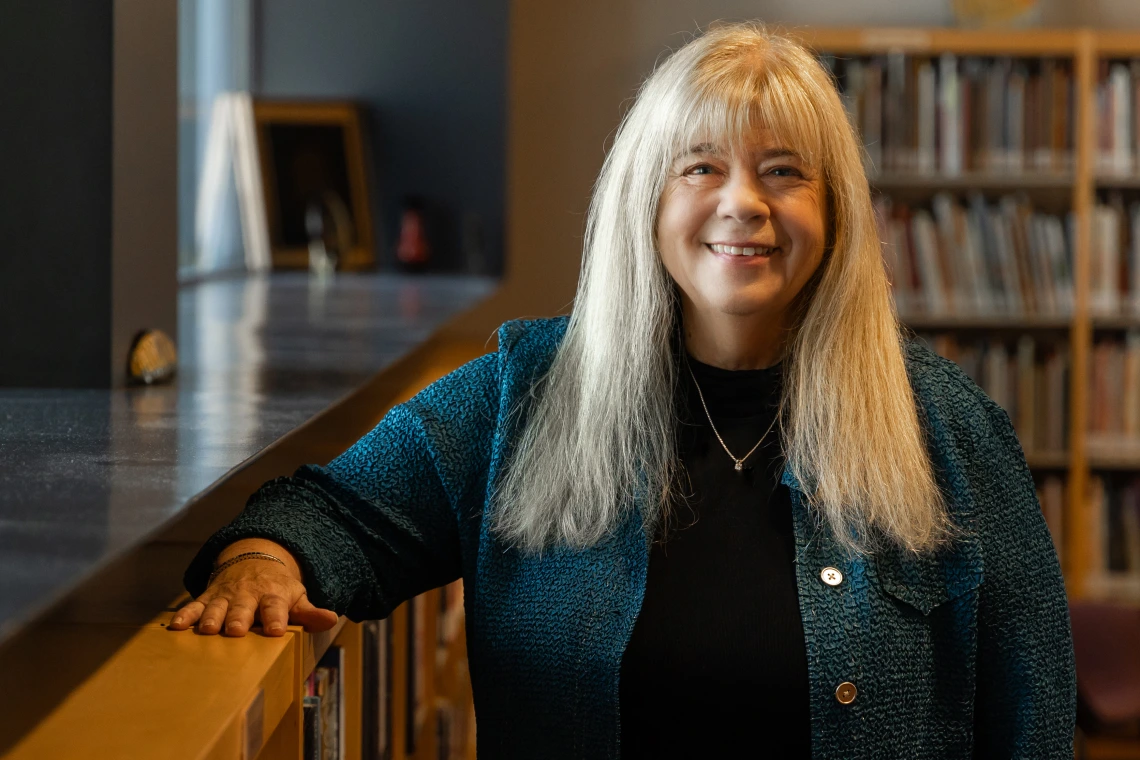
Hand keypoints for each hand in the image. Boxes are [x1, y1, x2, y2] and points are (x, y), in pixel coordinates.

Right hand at [167, 559, 338, 636]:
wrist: (253, 561)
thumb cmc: (277, 589)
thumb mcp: (296, 597)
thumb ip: (310, 612)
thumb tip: (332, 619)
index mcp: (272, 595)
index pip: (276, 607)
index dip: (276, 617)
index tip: (275, 630)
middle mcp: (247, 594)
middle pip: (243, 607)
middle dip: (239, 617)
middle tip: (235, 630)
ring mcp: (226, 595)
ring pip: (217, 606)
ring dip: (211, 617)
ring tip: (206, 630)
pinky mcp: (208, 597)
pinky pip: (195, 605)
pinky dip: (185, 614)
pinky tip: (177, 625)